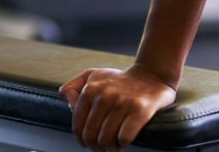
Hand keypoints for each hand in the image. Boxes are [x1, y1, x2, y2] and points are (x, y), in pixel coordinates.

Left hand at [59, 65, 176, 150]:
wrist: (151, 75)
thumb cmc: (118, 79)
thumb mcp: (92, 75)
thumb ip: (74, 88)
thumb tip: (68, 104)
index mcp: (90, 89)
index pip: (78, 123)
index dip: (80, 138)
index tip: (86, 143)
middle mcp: (104, 95)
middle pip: (90, 134)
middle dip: (94, 146)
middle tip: (100, 148)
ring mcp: (122, 102)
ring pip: (106, 139)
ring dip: (108, 148)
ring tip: (112, 146)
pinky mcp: (140, 110)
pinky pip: (124, 138)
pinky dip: (122, 144)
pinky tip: (123, 141)